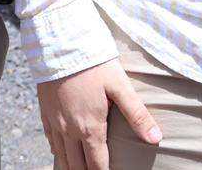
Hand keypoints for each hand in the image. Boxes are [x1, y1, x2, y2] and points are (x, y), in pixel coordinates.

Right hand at [39, 61, 161, 169]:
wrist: (61, 44)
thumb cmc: (94, 64)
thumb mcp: (120, 87)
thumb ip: (137, 115)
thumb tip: (156, 139)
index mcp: (90, 128)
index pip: (97, 164)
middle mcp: (69, 131)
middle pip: (77, 166)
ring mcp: (55, 123)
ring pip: (61, 157)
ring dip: (72, 166)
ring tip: (81, 169)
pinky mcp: (45, 112)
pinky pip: (50, 141)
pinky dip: (58, 151)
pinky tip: (63, 151)